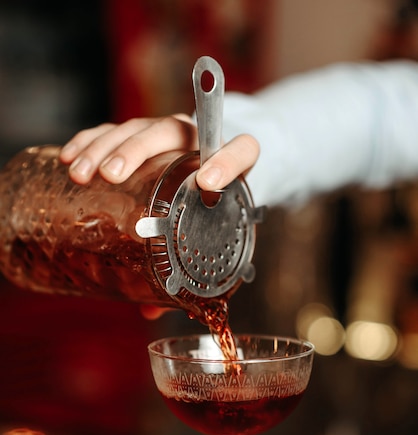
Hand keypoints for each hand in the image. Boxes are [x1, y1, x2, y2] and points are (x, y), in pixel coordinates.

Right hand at [60, 115, 258, 191]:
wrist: (209, 165)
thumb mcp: (234, 189)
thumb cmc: (219, 181)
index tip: (208, 182)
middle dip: (131, 150)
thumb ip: (228, 187)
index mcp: (215, 143)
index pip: (225, 144)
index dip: (223, 161)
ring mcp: (154, 133)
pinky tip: (68, 156)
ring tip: (79, 173)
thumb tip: (206, 188)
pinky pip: (108, 133)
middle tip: (109, 175)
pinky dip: (88, 142)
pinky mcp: (134, 138)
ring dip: (99, 149)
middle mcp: (183, 131)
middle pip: (157, 131)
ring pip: (126, 130)